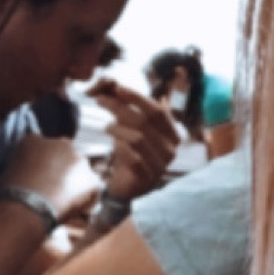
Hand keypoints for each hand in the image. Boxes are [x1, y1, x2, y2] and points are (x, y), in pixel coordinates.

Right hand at [0, 133, 96, 225]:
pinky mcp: (92, 178)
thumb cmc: (8, 192)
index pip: (42, 148)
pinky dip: (88, 199)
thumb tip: (13, 180)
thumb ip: (15, 171)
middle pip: (64, 156)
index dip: (41, 164)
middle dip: (61, 170)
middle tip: (53, 191)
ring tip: (64, 203)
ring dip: (75, 183)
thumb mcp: (2, 176)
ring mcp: (78, 160)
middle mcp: (59, 144)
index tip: (38, 177)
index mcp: (33, 140)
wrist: (27, 204)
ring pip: (80, 171)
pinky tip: (77, 211)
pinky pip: (93, 189)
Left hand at [91, 81, 179, 204]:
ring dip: (118, 129)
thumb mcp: (135, 130)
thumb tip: (117, 87)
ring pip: (137, 138)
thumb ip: (131, 111)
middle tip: (101, 100)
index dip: (137, 98)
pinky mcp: (146, 177)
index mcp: (172, 135)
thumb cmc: (133, 154)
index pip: (157, 111)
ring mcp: (160, 164)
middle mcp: (170, 149)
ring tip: (107, 127)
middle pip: (144, 122)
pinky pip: (131, 157)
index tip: (118, 88)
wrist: (129, 187)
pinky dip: (120, 148)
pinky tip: (114, 145)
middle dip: (120, 108)